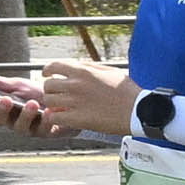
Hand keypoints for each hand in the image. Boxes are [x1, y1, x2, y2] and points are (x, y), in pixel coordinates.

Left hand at [0, 58, 139, 138]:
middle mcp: (76, 85)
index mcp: (83, 71)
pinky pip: (54, 117)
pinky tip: (61, 119)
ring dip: (52, 104)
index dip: (47, 71)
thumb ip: (89, 66)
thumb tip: (75, 65)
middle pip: (48, 85)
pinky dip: (55, 118)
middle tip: (56, 95)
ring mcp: (75, 102)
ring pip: (49, 101)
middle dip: (50, 89)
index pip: (54, 66)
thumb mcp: (108, 71)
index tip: (47, 75)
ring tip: (59, 107)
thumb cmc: (126, 90)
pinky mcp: (78, 119)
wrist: (138, 110)